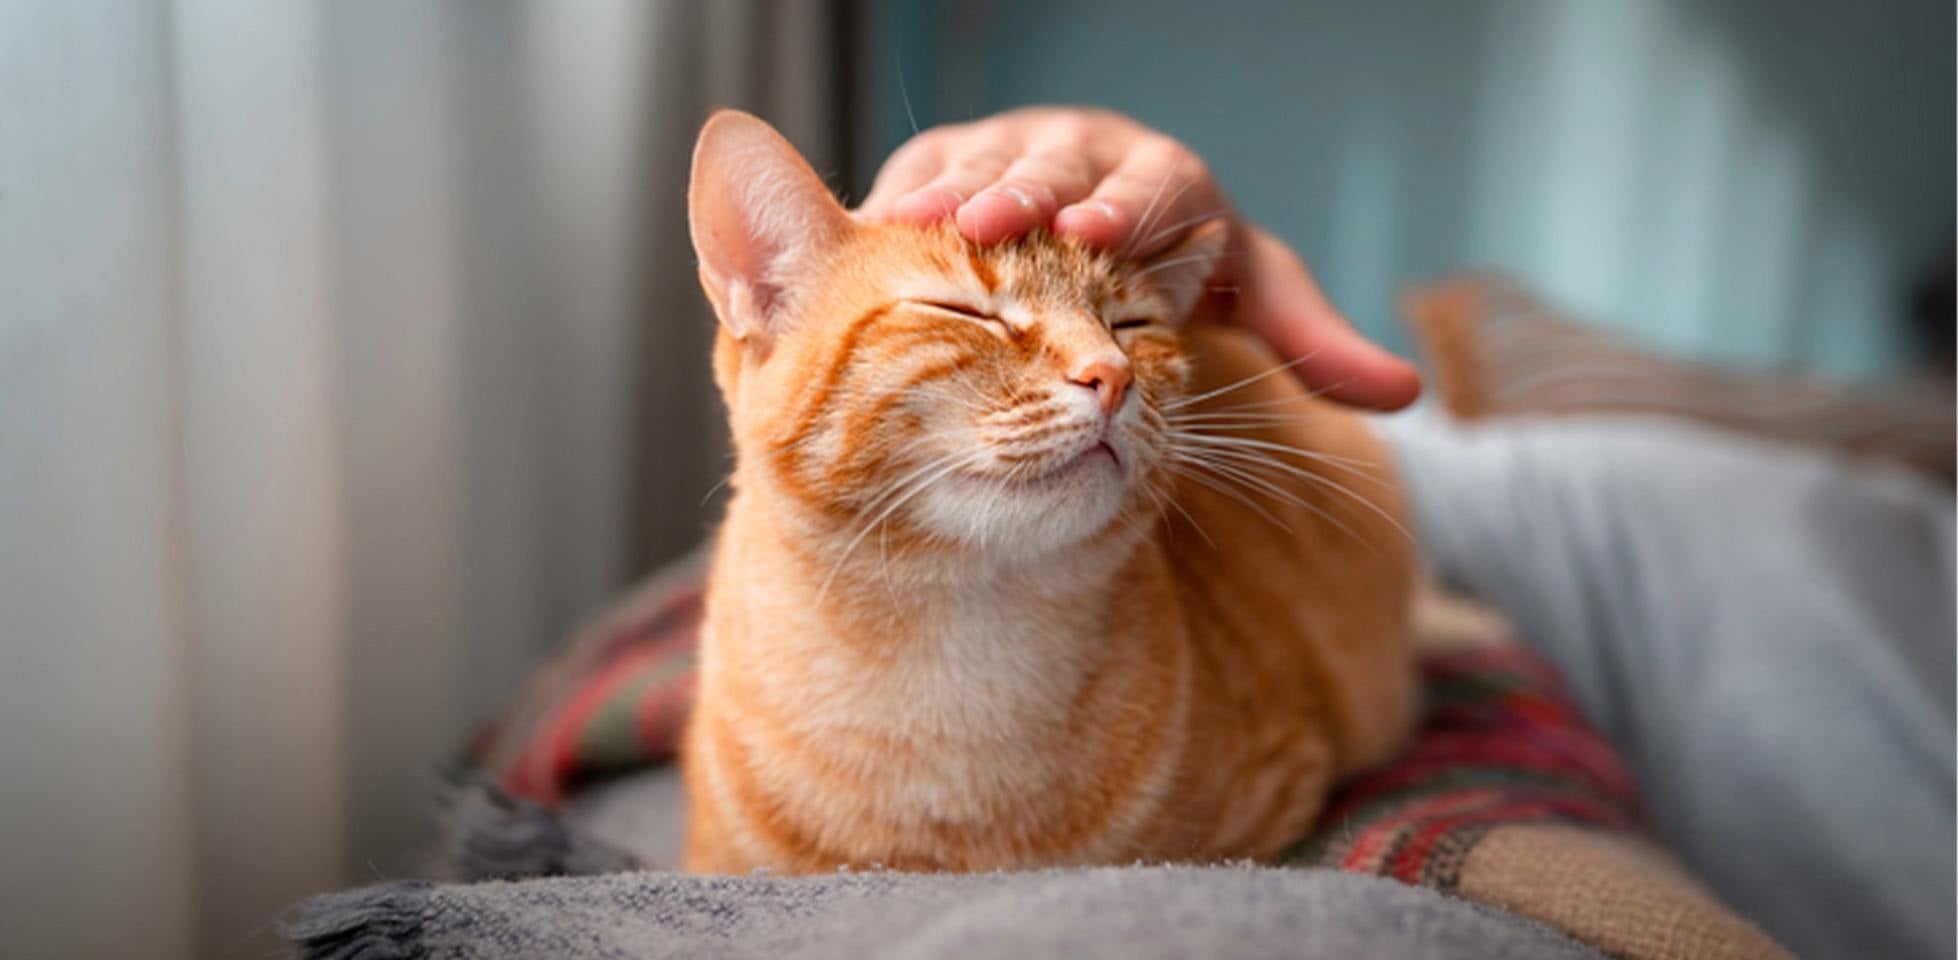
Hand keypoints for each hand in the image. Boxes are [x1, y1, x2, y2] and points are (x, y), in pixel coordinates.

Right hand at [857, 107, 1420, 409]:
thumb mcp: (1251, 293)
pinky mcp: (956, 161)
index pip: (1152, 187)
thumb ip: (1310, 339)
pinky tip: (868, 230)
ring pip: (983, 161)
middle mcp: (1090, 154)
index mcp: (1167, 179)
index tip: (1101, 234)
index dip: (1125, 207)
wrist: (1108, 216)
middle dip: (1027, 190)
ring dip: (950, 192)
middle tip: (994, 221)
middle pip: (1059, 163)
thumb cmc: (1182, 259)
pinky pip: (924, 173)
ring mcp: (1017, 150)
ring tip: (915, 220)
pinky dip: (900, 200)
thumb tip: (1404, 394)